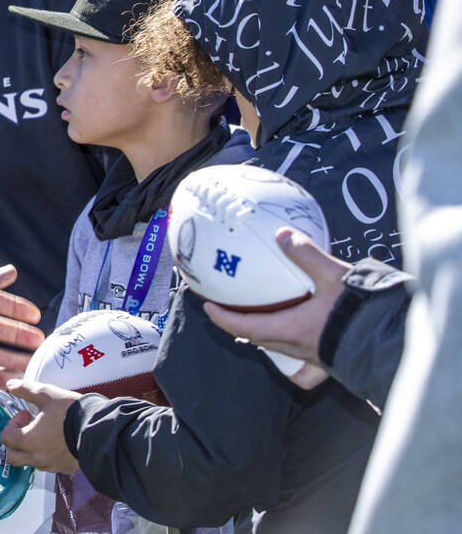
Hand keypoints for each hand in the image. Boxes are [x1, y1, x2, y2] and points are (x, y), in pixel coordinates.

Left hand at [0, 377, 82, 471]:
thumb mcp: (46, 394)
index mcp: (29, 441)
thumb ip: (25, 390)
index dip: (12, 423)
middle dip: (16, 441)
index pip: (6, 438)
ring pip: (31, 461)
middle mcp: (37, 457)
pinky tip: (56, 441)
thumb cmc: (72, 412)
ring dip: (31, 448)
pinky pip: (48, 465)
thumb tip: (11, 386)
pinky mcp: (64, 468)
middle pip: (13, 456)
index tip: (25, 414)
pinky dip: (46, 455)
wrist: (98, 429)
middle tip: (28, 426)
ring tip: (44, 431)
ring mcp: (51, 465)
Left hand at [204, 227, 348, 389]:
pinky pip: (306, 366)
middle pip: (259, 340)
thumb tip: (283, 234)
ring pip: (281, 351)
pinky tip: (302, 347)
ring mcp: (315, 359)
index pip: (245, 326)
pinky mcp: (332, 364)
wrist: (391, 341)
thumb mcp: (331, 275)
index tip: (208, 309)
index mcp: (290, 329)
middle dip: (241, 328)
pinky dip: (296, 358)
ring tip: (262, 325)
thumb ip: (305, 254)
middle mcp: (298, 349)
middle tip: (229, 314)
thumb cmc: (358, 313)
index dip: (224, 319)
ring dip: (266, 338)